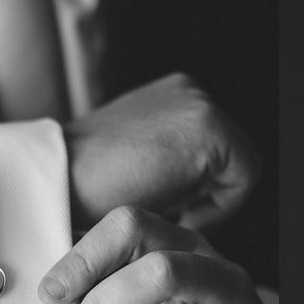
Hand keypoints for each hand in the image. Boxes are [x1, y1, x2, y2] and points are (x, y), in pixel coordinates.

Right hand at [64, 73, 260, 230]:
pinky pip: (244, 177)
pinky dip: (219, 206)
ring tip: (169, 209)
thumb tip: (203, 189)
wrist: (59, 181)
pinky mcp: (209, 124)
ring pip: (241, 170)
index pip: (217, 155)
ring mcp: (201, 102)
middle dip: (205, 196)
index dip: (199, 193)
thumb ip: (174, 163)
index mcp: (173, 98)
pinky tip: (179, 211)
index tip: (168, 211)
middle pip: (232, 161)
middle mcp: (191, 91)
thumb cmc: (90, 186)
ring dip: (209, 201)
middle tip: (167, 212)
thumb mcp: (140, 164)